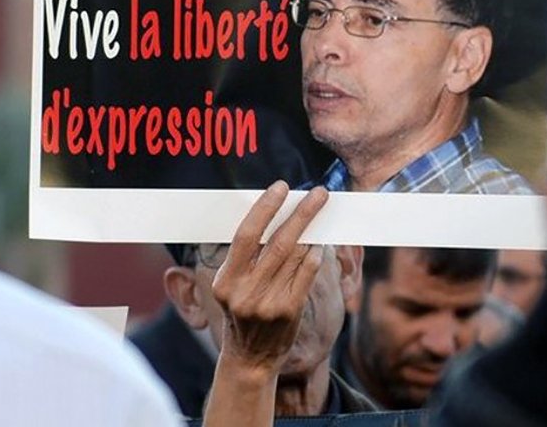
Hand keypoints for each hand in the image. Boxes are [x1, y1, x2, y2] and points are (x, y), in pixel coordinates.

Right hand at [211, 181, 327, 376]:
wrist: (250, 359)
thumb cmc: (242, 313)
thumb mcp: (232, 286)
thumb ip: (246, 257)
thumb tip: (270, 215)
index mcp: (225, 280)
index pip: (246, 235)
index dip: (265, 207)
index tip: (281, 187)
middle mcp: (244, 291)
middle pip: (278, 241)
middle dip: (301, 212)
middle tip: (317, 193)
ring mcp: (268, 302)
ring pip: (296, 255)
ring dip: (312, 229)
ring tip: (321, 211)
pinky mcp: (289, 310)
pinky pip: (307, 273)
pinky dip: (315, 253)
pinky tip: (320, 241)